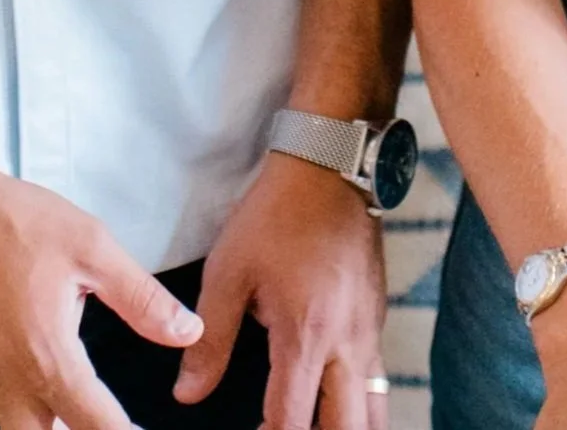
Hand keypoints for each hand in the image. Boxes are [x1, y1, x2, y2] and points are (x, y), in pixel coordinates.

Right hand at [0, 155, 201, 429]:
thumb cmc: (13, 221)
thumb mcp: (90, 246)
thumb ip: (142, 298)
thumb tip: (188, 331)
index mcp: (48, 359)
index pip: (98, 428)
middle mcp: (10, 385)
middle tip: (116, 421)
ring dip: (59, 428)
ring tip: (90, 411)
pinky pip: (3, 410)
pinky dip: (32, 412)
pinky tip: (51, 384)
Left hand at [174, 151, 387, 428]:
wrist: (330, 163)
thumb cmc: (276, 214)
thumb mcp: (229, 271)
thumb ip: (210, 340)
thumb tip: (188, 392)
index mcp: (305, 335)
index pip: (292, 421)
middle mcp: (347, 343)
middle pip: (348, 429)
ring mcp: (370, 331)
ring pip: (373, 411)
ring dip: (344, 427)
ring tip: (314, 424)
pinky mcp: (378, 316)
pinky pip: (376, 378)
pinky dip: (356, 400)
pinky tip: (329, 394)